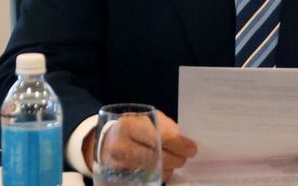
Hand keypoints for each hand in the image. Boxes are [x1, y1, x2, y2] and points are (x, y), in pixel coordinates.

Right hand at [82, 111, 197, 181]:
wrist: (105, 140)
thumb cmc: (133, 127)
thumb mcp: (149, 119)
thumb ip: (167, 128)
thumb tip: (187, 143)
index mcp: (129, 125)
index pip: (161, 137)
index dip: (180, 145)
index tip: (192, 149)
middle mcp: (120, 145)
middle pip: (157, 157)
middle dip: (176, 159)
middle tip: (184, 158)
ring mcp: (117, 163)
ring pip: (152, 170)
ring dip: (169, 168)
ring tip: (174, 162)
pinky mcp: (117, 177)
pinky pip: (145, 179)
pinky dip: (158, 175)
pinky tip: (162, 168)